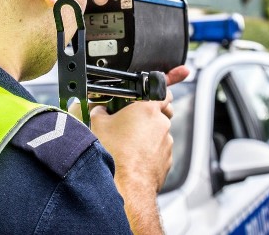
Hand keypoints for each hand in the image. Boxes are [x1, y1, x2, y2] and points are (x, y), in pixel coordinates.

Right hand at [70, 65, 188, 234]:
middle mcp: (162, 124)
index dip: (163, 86)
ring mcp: (166, 144)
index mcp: (148, 108)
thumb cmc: (114, 154)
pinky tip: (132, 157)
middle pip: (161, 112)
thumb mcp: (98, 124)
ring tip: (128, 143)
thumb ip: (100, 111)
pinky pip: (158, 151)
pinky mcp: (166, 161)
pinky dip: (149, 152)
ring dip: (148, 135)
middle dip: (149, 113)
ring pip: (159, 133)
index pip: (163, 89)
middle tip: (132, 118)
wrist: (125, 187)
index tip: (170, 81)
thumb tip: (99, 110)